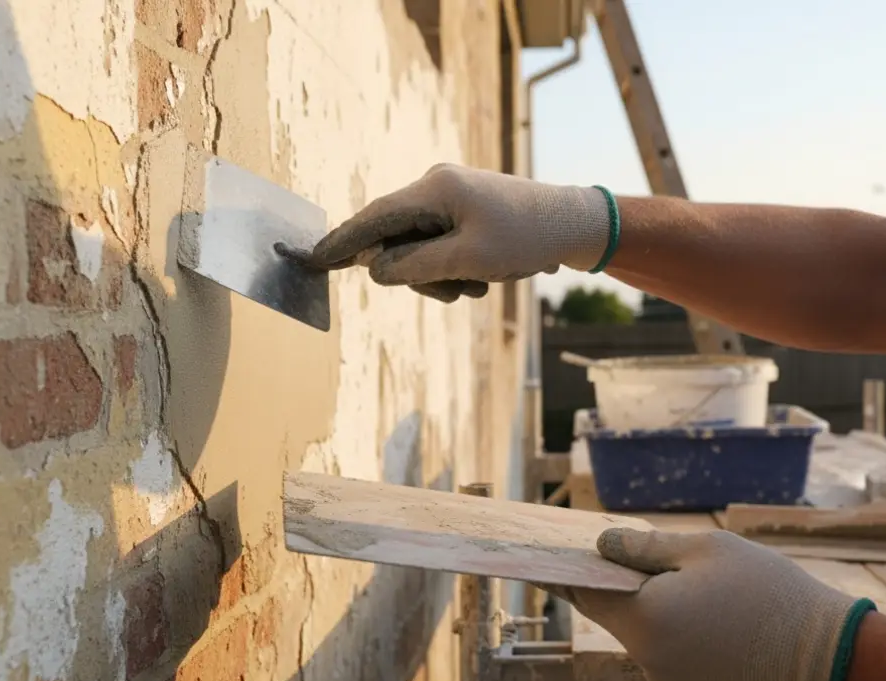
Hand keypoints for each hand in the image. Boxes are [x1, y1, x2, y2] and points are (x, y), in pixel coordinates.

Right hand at [301, 164, 611, 301]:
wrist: (575, 224)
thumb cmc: (526, 238)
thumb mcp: (467, 261)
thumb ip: (413, 267)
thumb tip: (374, 270)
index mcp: (434, 189)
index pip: (373, 218)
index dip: (340, 242)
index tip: (311, 261)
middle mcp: (436, 187)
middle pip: (395, 239)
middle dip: (419, 274)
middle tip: (458, 288)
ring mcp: (450, 198)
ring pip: (418, 249)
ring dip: (443, 276)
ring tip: (482, 281)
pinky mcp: (463, 210)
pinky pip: (439, 246)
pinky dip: (456, 268)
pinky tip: (488, 273)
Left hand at [559, 528, 874, 680]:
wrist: (822, 652)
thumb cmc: (765, 590)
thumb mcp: (704, 549)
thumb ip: (643, 547)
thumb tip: (601, 545)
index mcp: (644, 618)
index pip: (585, 589)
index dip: (568, 566)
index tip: (548, 549)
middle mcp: (645, 656)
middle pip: (610, 610)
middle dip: (614, 579)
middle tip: (622, 547)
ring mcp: (663, 677)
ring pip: (636, 629)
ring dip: (643, 602)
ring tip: (680, 574)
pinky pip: (658, 648)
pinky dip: (664, 624)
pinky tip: (694, 605)